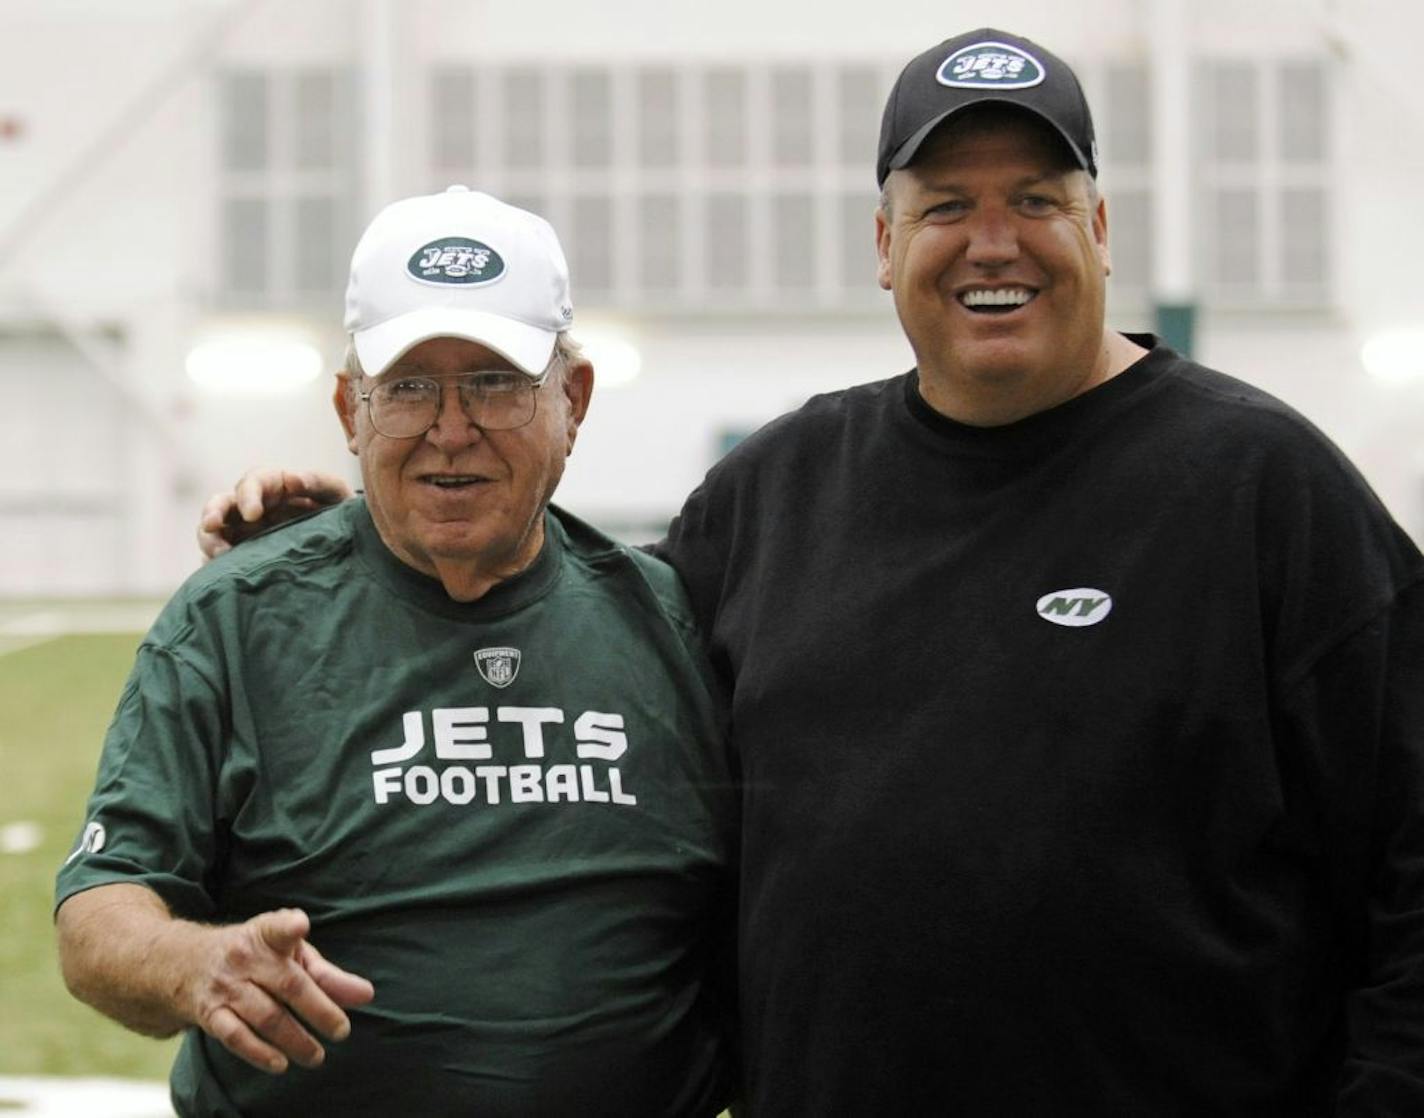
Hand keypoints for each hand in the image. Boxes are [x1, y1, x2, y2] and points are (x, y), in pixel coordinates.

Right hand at [174, 907, 374, 1073]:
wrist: (185, 963)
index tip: (300, 925)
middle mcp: (244, 957)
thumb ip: (329, 976)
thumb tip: (366, 995)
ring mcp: (225, 986)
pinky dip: (258, 1053)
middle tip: (342, 1031)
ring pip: (265, 1016)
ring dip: (294, 1039)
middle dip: (318, 1010)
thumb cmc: (256, 957)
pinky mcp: (210, 1013)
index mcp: (266, 933)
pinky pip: (235, 1036)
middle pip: (288, 985)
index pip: (277, 927)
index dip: (288, 925)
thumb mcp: (290, 955)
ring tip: (317, 1057)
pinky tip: (281, 1064)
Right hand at [197, 468, 351, 560]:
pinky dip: (216, 566)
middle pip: (222, 504)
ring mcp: (244, 532)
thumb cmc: (338, 511)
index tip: (253, 514)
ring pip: (213, 532)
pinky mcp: (242, 556)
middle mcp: (253, 507)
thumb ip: (319, 483)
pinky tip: (222, 576)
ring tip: (218, 557)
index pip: (253, 482)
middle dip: (212, 513)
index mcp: (273, 486)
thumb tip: (293, 478)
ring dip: (210, 541)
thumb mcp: (336, 494)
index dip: (248, 495)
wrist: (347, 543)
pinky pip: (220, 560)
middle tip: (210, 527)